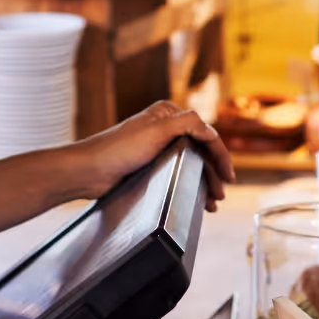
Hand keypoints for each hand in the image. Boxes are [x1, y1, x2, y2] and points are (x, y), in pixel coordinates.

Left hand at [62, 101, 234, 211]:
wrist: (89, 171)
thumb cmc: (118, 149)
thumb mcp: (156, 131)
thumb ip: (187, 124)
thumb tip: (212, 130)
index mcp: (167, 115)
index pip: (205, 134)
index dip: (220, 155)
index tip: (229, 176)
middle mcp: (165, 129)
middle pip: (200, 151)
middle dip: (213, 172)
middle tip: (221, 194)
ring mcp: (158, 149)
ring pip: (191, 164)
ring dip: (204, 182)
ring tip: (212, 203)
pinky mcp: (151, 166)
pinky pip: (179, 175)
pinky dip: (190, 187)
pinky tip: (196, 201)